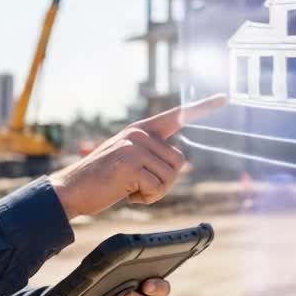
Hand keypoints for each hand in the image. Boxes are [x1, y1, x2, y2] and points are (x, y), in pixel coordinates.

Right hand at [51, 95, 225, 218]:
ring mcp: (135, 146)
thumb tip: (181, 162)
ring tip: (129, 187)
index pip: (176, 116)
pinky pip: (158, 188)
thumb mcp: (128, 159)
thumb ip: (152, 155)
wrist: (71, 190)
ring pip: (171, 177)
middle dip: (163, 181)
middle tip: (137, 184)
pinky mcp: (131, 164)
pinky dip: (146, 198)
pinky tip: (126, 192)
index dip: (202, 107)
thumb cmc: (101, 180)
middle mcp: (139, 133)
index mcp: (140, 130)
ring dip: (154, 191)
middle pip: (179, 162)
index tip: (224, 97)